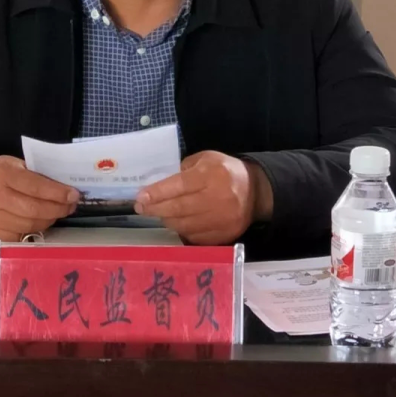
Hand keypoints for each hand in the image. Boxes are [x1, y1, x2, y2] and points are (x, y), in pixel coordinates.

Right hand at [0, 156, 78, 242]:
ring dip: (47, 220)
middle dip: (57, 209)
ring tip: (55, 214)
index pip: (36, 187)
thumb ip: (32, 173)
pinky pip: (18, 237)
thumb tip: (61, 186)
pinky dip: (31, 230)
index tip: (74, 196)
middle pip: (34, 210)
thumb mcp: (9, 164)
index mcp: (1, 175)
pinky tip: (37, 223)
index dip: (58, 193)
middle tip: (69, 207)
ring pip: (28, 225)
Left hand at [134, 151, 271, 244]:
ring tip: (160, 212)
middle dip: (155, 208)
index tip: (140, 197)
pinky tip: (177, 222)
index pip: (179, 186)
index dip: (157, 193)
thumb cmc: (225, 171)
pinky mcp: (223, 236)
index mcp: (212, 175)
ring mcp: (221, 220)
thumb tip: (158, 186)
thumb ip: (183, 170)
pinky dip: (182, 230)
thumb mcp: (206, 159)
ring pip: (183, 226)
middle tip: (141, 207)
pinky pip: (194, 237)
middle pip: (178, 208)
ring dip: (167, 219)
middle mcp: (218, 199)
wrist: (255, 192)